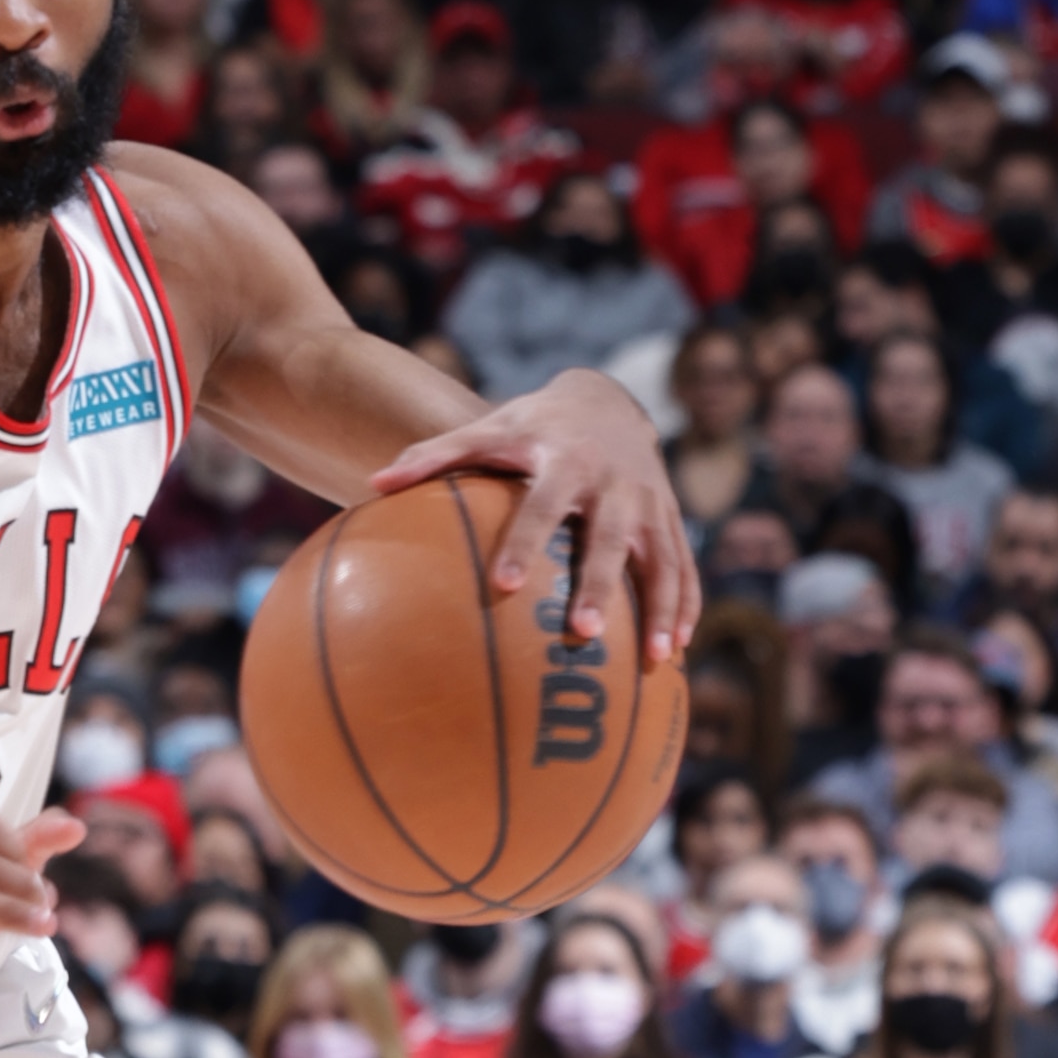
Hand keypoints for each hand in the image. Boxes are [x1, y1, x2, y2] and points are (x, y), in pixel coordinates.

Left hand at [367, 367, 697, 661]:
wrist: (607, 399)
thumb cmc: (533, 425)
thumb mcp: (488, 429)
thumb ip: (435, 456)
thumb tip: (372, 484)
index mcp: (566, 461)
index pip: (542, 506)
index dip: (525, 543)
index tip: (506, 586)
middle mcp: (614, 483)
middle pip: (607, 539)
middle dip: (599, 585)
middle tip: (584, 632)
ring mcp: (650, 502)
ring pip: (661, 558)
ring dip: (661, 607)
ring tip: (656, 657)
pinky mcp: (670, 519)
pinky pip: (683, 566)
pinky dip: (685, 605)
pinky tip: (677, 650)